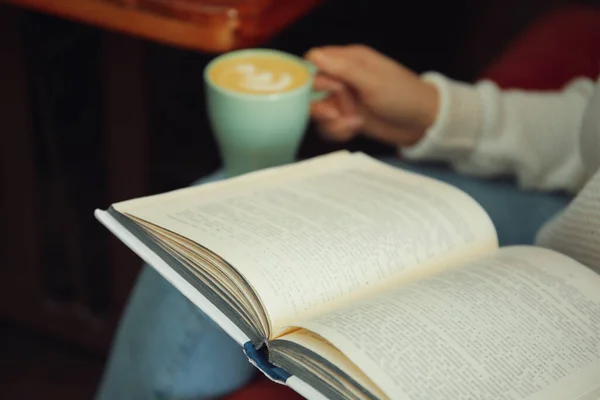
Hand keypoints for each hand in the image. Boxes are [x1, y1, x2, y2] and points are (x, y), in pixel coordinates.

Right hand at [305, 45, 438, 146]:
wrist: (422, 123)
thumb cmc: (403, 95)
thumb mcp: (373, 81)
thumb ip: (343, 70)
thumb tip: (313, 56)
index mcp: (349, 60)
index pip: (314, 60)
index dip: (313, 75)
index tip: (329, 89)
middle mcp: (343, 78)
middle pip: (311, 89)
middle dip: (321, 104)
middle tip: (337, 111)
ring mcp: (344, 100)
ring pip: (318, 111)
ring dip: (330, 121)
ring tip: (353, 123)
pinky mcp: (347, 118)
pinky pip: (328, 126)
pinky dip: (338, 131)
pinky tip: (355, 129)